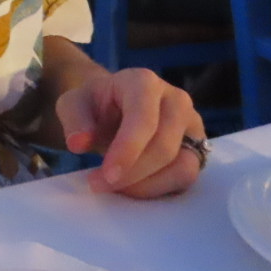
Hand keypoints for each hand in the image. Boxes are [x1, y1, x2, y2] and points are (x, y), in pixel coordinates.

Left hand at [55, 67, 203, 197]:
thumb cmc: (95, 104)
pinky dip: (159, 189)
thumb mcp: (74, 104)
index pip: (143, 118)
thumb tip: (78, 143)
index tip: (106, 175)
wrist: (114, 107)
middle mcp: (176, 100)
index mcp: (144, 82)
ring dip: (147, 186)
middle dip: (132, 173)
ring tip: (116, 187)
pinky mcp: (197, 149)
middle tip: (100, 184)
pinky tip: (134, 188)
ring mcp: (191, 125)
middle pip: (164, 147)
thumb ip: (74, 120)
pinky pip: (186, 178)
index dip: (127, 150)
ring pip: (182, 166)